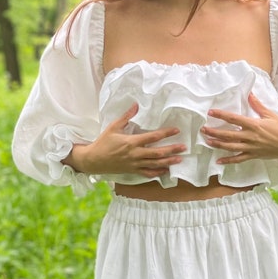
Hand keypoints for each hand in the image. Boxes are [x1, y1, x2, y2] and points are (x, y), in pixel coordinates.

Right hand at [67, 104, 186, 177]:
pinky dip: (157, 172)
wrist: (94, 160)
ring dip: (168, 162)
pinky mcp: (133, 171)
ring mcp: (134, 164)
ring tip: (179, 159)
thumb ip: (126, 116)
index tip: (176, 130)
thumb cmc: (103, 142)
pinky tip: (166, 170)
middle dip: (172, 150)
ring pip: (155, 164)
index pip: (152, 137)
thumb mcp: (113, 127)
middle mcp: (135, 154)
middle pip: (157, 152)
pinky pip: (147, 173)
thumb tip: (136, 105)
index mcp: (131, 142)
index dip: (166, 133)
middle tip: (183, 147)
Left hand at [201, 93, 277, 165]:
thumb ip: (258, 105)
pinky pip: (238, 159)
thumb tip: (250, 94)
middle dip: (215, 132)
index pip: (234, 119)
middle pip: (229, 134)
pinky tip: (219, 161)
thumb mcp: (270, 115)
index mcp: (254, 125)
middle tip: (203, 129)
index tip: (211, 113)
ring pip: (231, 147)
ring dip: (218, 144)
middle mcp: (250, 137)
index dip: (221, 115)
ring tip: (207, 141)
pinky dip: (228, 161)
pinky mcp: (253, 156)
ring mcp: (251, 148)